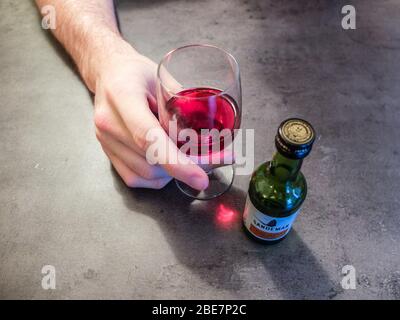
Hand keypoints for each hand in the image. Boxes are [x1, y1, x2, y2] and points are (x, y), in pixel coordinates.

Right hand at [93, 45, 208, 189]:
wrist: (107, 74)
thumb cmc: (137, 72)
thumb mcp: (164, 78)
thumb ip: (182, 107)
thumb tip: (208, 137)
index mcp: (123, 96)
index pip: (149, 137)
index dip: (176, 162)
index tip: (201, 177)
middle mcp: (109, 122)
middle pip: (149, 161)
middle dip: (185, 168)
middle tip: (211, 162)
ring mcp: (105, 140)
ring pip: (144, 174)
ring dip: (172, 174)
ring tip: (189, 159)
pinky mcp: (107, 153)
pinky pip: (134, 178)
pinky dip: (157, 177)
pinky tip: (168, 164)